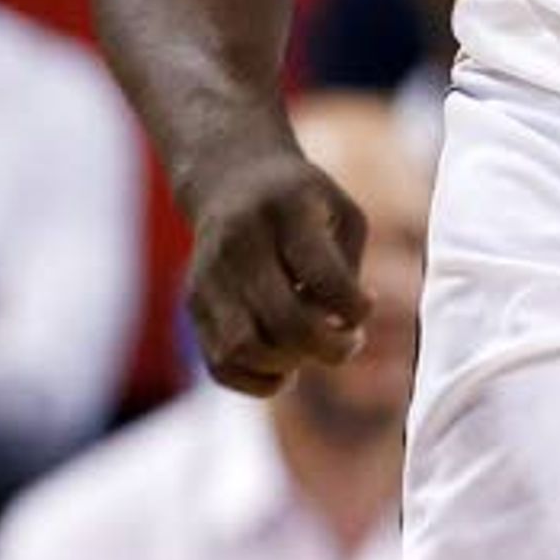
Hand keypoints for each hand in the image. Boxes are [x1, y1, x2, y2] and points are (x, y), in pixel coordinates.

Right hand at [182, 140, 371, 397]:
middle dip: (330, 347)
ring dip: (290, 365)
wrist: (232, 179)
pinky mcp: (193, 303)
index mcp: (285, 208)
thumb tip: (339, 329)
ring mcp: (209, 274)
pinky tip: (284, 365)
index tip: (366, 304)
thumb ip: (349, 268)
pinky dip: (259, 380)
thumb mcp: (342, 213)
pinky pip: (221, 365)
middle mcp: (239, 241)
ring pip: (245, 349)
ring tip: (310, 349)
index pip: (323, 276)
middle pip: (284, 320)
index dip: (356, 307)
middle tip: (348, 341)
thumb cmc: (304, 204)